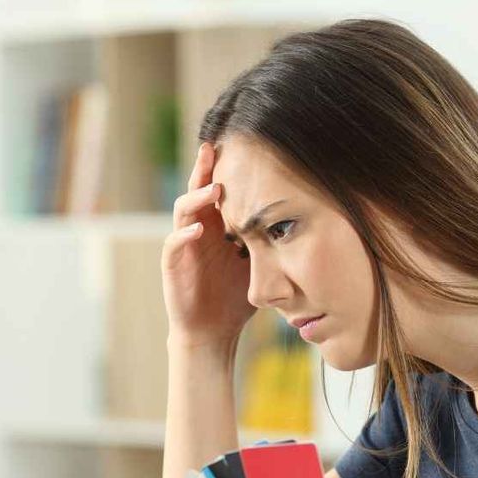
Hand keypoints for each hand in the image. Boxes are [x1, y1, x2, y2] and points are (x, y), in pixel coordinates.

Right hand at [161, 142, 255, 347]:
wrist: (213, 330)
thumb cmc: (236, 296)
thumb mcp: (259, 262)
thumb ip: (270, 240)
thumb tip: (305, 219)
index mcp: (218, 224)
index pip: (219, 189)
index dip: (225, 168)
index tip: (240, 146)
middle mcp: (199, 227)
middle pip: (198, 189)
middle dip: (205, 169)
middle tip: (214, 147)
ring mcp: (184, 243)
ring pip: (183, 209)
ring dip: (197, 197)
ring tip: (214, 189)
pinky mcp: (172, 264)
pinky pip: (174, 243)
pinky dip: (185, 234)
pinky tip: (199, 228)